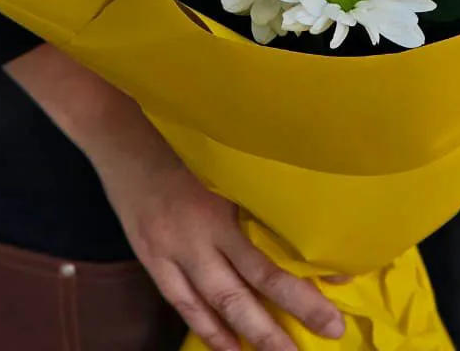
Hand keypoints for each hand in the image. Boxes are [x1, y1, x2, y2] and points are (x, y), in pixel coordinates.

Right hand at [7, 45, 344, 350]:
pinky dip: (206, 326)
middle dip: (281, 324)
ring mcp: (169, 250)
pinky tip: (227, 345)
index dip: (301, 291)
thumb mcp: (227, 158)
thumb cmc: (185, 135)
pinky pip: (180, 302)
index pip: (267, 263)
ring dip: (247, 334)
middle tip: (325, 336)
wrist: (122, 131)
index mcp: (221, 207)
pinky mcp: (150, 256)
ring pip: (213, 304)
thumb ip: (257, 191)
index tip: (337, 304)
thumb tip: (305, 220)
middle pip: (243, 292)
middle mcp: (196, 235)